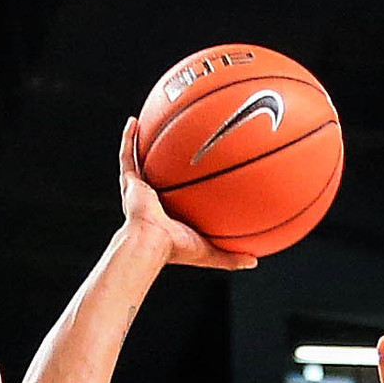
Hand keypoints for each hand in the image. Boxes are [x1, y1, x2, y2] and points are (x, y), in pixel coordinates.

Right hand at [117, 119, 258, 272]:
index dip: (186, 184)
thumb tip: (255, 261)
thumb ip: (231, 257)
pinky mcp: (130, 184)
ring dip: (144, 143)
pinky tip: (133, 121)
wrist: (151, 243)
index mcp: (170, 215)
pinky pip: (128, 156)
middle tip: (178, 140)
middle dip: (167, 159)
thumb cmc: (176, 250)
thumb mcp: (210, 252)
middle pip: (162, 173)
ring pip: (142, 161)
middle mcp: (154, 200)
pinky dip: (128, 139)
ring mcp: (140, 190)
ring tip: (149, 123)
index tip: (199, 169)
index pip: (180, 196)